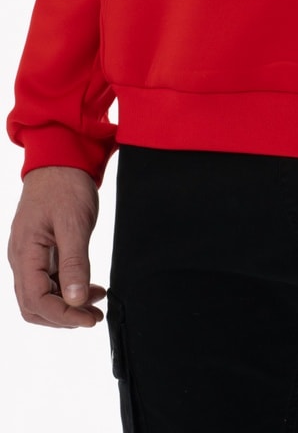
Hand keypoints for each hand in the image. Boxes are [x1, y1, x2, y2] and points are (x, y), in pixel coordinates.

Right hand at [8, 166, 105, 328]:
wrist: (61, 157)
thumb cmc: (65, 185)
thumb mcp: (74, 224)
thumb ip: (74, 263)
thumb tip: (75, 301)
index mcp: (26, 252)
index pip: (36, 301)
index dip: (63, 316)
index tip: (89, 319)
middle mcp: (22, 257)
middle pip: (33, 306)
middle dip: (63, 317)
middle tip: (94, 317)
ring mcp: (29, 254)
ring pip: (40, 295)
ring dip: (66, 305)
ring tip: (96, 304)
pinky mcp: (40, 250)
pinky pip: (47, 280)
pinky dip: (67, 289)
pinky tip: (90, 287)